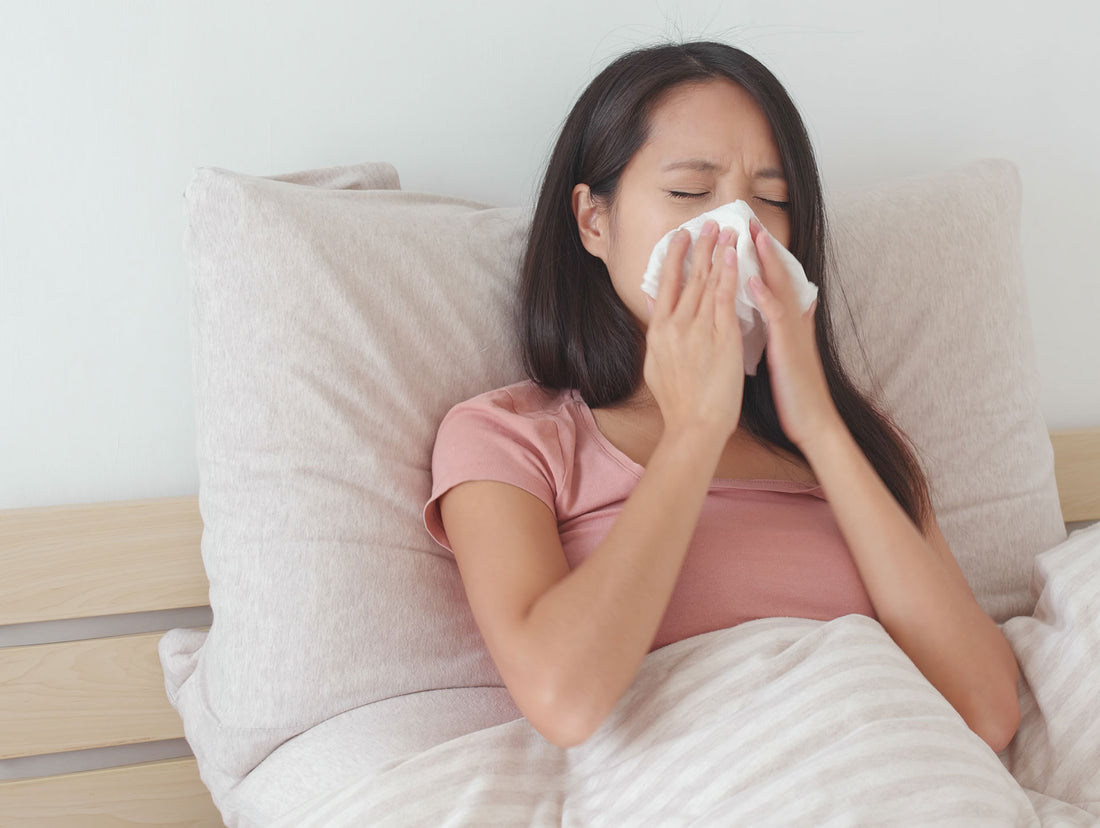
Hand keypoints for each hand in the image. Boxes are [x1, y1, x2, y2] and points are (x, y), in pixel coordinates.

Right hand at [643, 221, 743, 441]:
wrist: (694, 424)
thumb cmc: (678, 403)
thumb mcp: (655, 364)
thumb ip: (655, 333)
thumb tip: (651, 306)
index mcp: (659, 331)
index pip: (665, 285)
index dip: (674, 258)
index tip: (681, 237)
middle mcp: (676, 325)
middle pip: (688, 277)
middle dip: (699, 247)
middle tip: (707, 223)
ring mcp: (698, 329)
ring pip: (707, 282)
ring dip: (716, 253)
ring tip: (724, 229)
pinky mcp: (721, 337)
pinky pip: (724, 298)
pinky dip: (728, 274)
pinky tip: (732, 255)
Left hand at [746, 220, 839, 449]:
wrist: (811, 421)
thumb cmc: (792, 392)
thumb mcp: (780, 355)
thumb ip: (772, 332)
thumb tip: (762, 318)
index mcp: (788, 322)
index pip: (774, 281)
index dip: (762, 256)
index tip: (747, 232)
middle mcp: (794, 320)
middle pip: (778, 275)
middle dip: (764, 247)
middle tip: (748, 219)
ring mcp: (793, 332)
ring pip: (779, 288)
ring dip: (766, 261)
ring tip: (752, 235)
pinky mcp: (789, 347)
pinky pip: (776, 318)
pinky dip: (765, 297)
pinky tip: (751, 281)